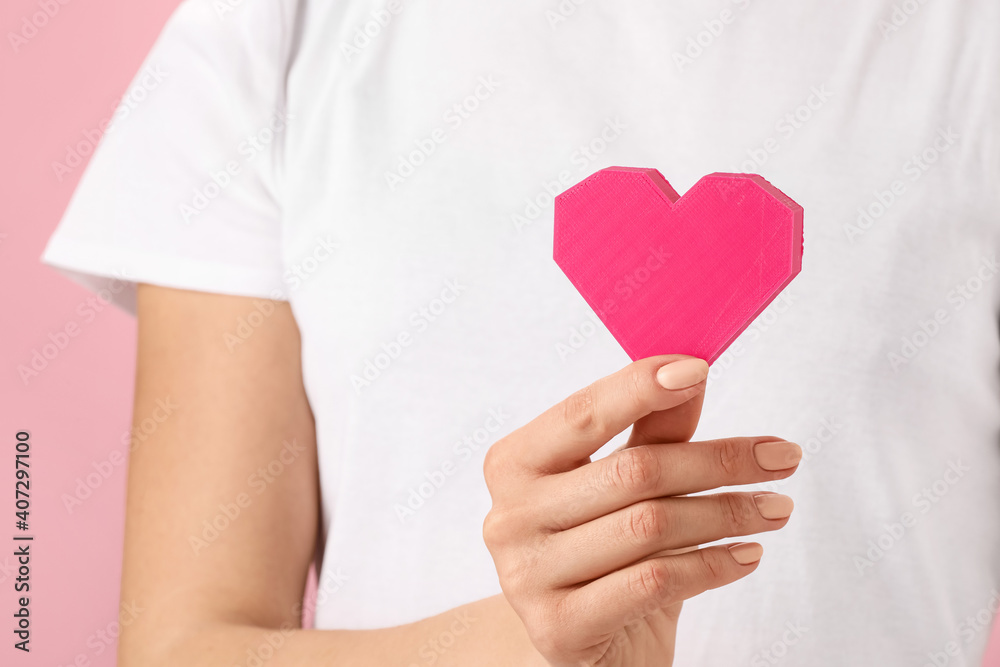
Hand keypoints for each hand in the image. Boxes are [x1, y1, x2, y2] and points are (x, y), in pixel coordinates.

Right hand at [482, 355, 801, 666]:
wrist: (587, 643)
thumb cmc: (606, 553)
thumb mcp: (625, 487)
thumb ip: (650, 431)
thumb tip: (689, 369)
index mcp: (514, 463)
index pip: (583, 413)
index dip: (641, 388)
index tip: (701, 369)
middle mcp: (510, 516)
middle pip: (632, 472)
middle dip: (718, 460)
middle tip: (781, 457)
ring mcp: (527, 576)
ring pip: (650, 527)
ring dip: (728, 513)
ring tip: (775, 507)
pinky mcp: (558, 628)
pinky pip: (654, 582)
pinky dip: (712, 564)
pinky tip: (746, 554)